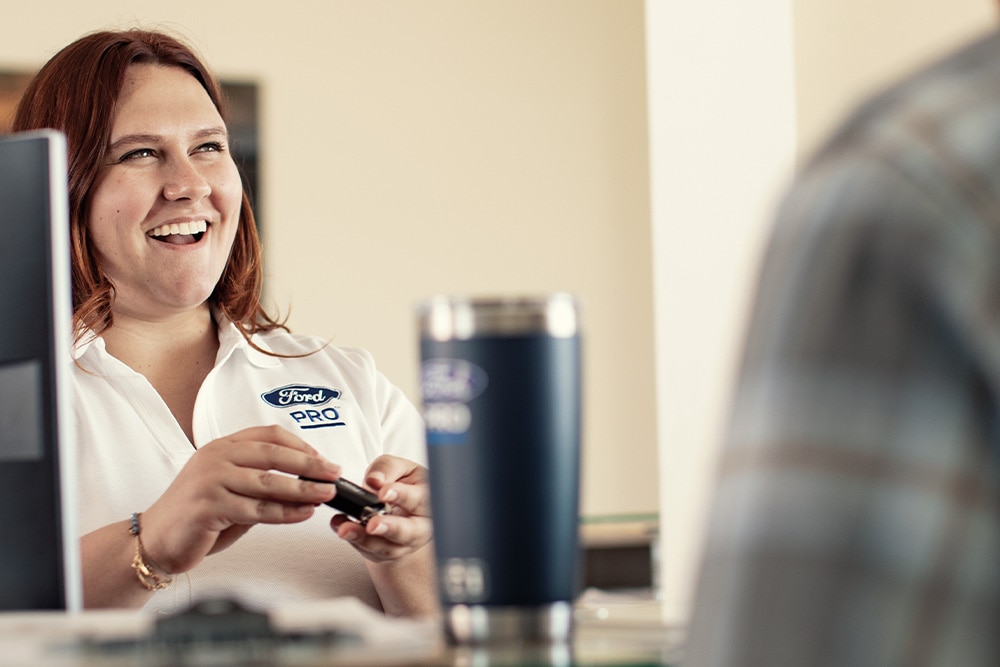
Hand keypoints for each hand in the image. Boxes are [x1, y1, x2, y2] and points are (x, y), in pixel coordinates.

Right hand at [138, 425, 339, 574]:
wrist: (156, 540)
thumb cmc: (197, 514)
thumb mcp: (231, 488)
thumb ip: (261, 482)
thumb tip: (306, 483)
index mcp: (223, 446)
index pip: (269, 435)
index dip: (301, 445)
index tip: (323, 459)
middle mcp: (216, 457)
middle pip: (274, 455)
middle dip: (309, 465)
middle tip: (333, 473)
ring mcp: (211, 480)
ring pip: (269, 483)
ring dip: (303, 489)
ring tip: (326, 494)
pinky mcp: (209, 506)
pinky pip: (257, 510)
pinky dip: (285, 513)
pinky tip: (303, 514)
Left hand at [331, 455, 431, 562]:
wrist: (403, 510)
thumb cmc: (405, 485)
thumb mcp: (401, 469)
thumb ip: (389, 468)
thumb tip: (376, 479)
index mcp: (427, 500)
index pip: (419, 499)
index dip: (402, 496)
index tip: (383, 492)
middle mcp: (419, 526)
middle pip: (407, 532)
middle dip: (389, 528)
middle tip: (372, 524)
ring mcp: (402, 544)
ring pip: (386, 547)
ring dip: (364, 539)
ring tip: (346, 528)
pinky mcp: (384, 553)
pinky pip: (368, 550)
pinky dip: (352, 539)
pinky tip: (341, 527)